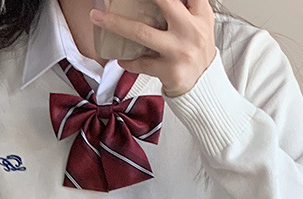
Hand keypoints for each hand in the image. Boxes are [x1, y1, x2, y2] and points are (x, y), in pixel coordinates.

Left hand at [89, 0, 215, 97]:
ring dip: (116, 24)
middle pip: (164, 2)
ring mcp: (179, 51)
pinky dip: (128, 61)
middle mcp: (191, 30)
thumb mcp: (199, 24)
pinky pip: (142, 63)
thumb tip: (157, 2)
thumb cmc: (196, 50)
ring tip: (98, 18)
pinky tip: (121, 58)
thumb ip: (185, 7)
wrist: (204, 86)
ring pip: (142, 33)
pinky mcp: (170, 71)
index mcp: (200, 14)